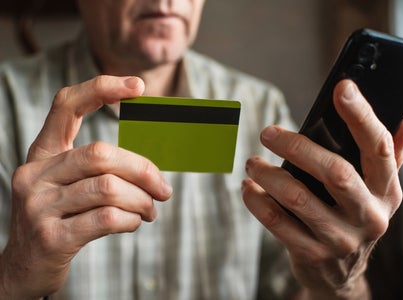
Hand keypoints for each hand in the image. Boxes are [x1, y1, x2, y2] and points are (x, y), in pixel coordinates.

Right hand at [0, 76, 172, 298]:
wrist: (24, 267)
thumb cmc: (58, 219)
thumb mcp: (67, 187)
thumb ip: (98, 170)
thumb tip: (151, 167)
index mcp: (41, 154)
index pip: (66, 105)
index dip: (101, 88)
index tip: (137, 87)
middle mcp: (35, 175)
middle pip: (102, 153)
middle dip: (143, 170)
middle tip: (163, 189)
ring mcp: (39, 206)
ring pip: (109, 188)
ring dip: (142, 200)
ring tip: (150, 210)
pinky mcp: (52, 237)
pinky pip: (107, 218)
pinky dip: (131, 219)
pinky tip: (134, 222)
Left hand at [242, 79, 402, 298]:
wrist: (341, 275)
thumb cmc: (355, 217)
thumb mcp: (379, 191)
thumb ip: (390, 157)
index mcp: (387, 192)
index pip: (379, 148)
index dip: (362, 115)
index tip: (342, 88)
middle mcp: (369, 216)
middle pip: (335, 172)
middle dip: (298, 147)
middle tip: (268, 132)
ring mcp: (340, 238)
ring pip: (298, 198)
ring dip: (268, 174)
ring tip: (253, 161)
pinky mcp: (311, 254)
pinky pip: (276, 222)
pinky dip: (257, 200)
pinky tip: (248, 187)